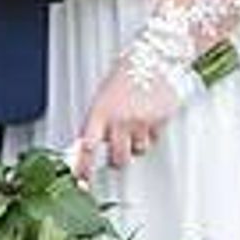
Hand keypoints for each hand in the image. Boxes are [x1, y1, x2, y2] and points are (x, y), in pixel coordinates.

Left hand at [67, 65, 181, 182]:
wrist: (157, 57)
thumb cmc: (129, 70)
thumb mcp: (105, 94)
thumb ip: (99, 119)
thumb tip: (90, 140)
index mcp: (100, 111)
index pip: (86, 148)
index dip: (83, 169)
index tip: (82, 182)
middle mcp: (119, 120)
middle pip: (117, 159)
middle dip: (118, 157)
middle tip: (119, 147)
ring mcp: (139, 123)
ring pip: (137, 151)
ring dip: (136, 143)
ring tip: (137, 123)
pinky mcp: (157, 123)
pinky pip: (153, 139)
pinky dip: (151, 133)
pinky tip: (149, 117)